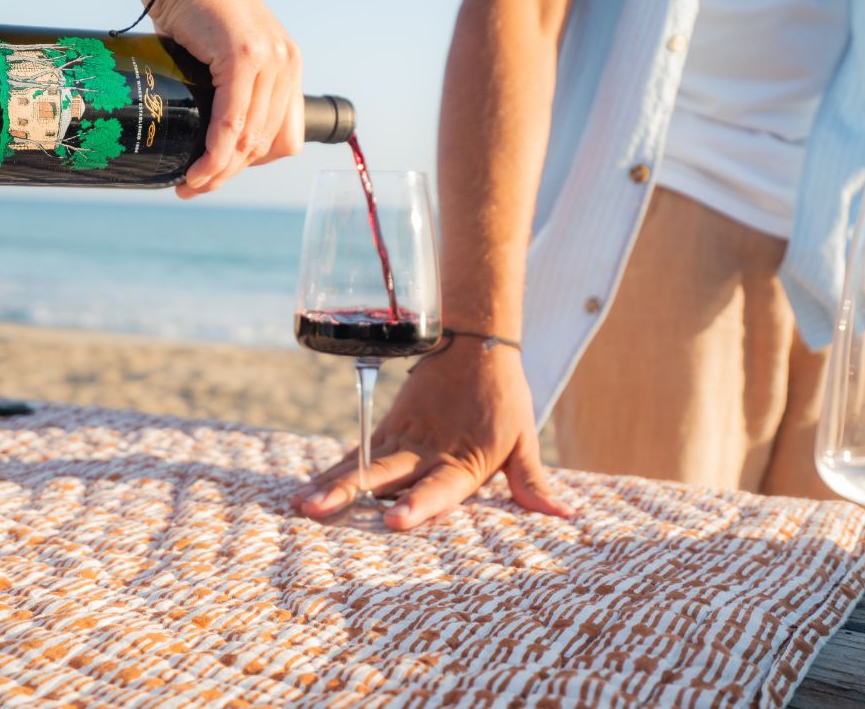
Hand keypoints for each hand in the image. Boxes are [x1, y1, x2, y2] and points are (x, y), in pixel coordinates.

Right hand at [143, 0, 303, 198]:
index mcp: (288, 67)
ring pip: (250, 137)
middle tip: (195, 187)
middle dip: (230, 174)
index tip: (218, 171)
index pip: (283, 137)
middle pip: (266, 143)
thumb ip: (229, 91)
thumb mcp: (221, 56)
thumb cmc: (190, 8)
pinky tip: (201, 165)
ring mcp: (270, 58)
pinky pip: (234, 118)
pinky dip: (217, 148)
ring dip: (220, 169)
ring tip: (190, 184)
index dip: (252, 164)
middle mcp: (288, 63)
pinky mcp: (244, 55)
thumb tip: (212, 138)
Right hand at [291, 340, 575, 529]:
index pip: (439, 486)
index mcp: (463, 459)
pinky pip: (355, 453)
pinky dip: (329, 472)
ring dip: (330, 485)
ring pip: (362, 464)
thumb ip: (532, 482)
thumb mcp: (523, 439)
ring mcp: (401, 438)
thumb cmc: (503, 399)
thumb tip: (562, 515)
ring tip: (302, 505)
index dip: (419, 504)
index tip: (394, 520)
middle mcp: (426, 450)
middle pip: (385, 475)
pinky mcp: (386, 428)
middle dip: (351, 495)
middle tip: (320, 512)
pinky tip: (303, 493)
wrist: (474, 344)